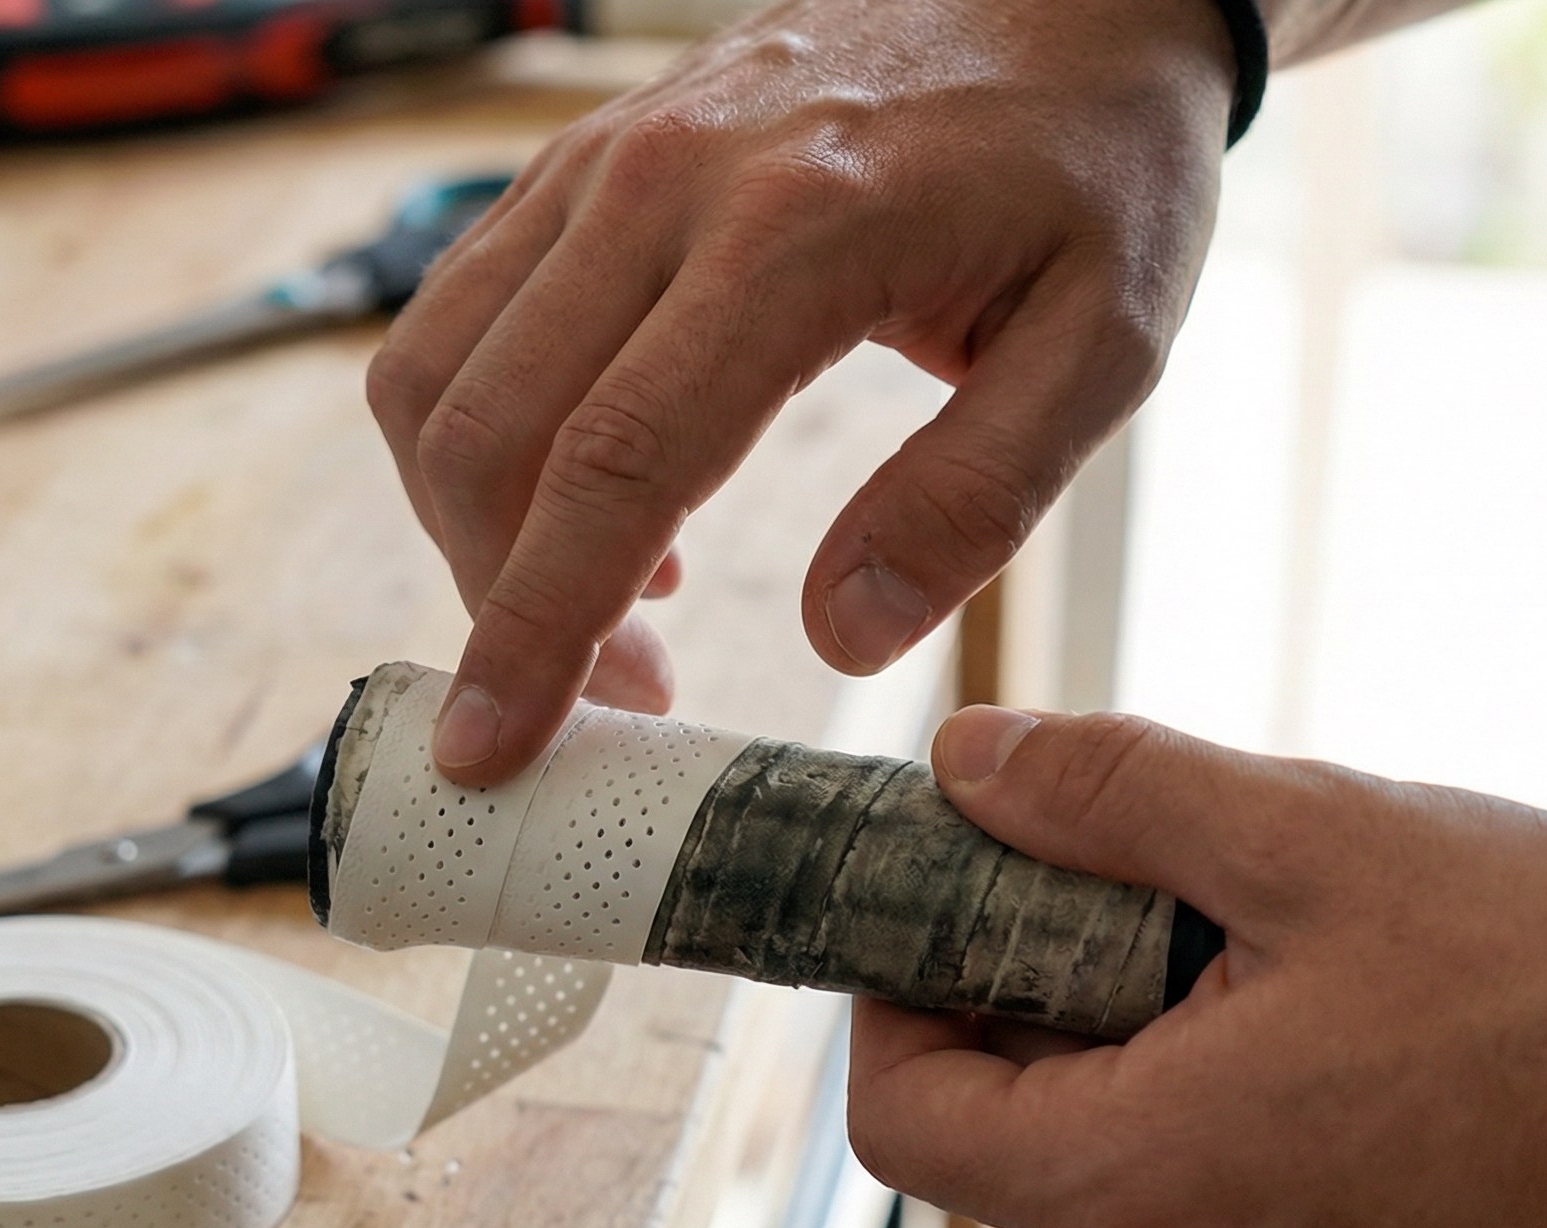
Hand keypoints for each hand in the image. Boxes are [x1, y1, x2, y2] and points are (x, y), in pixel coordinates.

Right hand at [367, 0, 1237, 782]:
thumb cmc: (1094, 164)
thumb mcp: (1107, 341)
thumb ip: (981, 493)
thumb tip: (845, 636)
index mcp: (795, 232)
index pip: (613, 464)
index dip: (535, 630)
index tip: (492, 751)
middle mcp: (663, 180)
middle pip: (488, 431)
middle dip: (503, 606)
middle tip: (616, 708)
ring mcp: (604, 158)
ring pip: (439, 371)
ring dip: (473, 525)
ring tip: (607, 613)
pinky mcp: (584, 159)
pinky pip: (465, 312)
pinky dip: (486, 434)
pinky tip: (605, 500)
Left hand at [847, 706, 1546, 1227]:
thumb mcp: (1311, 840)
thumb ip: (1107, 797)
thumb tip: (963, 765)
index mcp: (1139, 1184)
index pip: (900, 1116)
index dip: (892, 986)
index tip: (949, 878)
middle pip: (1000, 1124)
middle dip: (1028, 975)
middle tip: (1123, 855)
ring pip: (1110, 1138)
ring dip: (1133, 1011)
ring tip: (1260, 911)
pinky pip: (1206, 1170)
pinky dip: (1212, 1067)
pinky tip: (1325, 984)